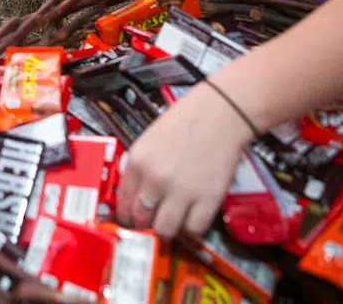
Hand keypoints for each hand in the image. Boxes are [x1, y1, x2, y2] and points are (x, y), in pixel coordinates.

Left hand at [115, 82, 253, 238]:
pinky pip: (194, 229)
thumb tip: (132, 190)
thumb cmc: (187, 120)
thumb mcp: (148, 139)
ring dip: (168, 228)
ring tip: (174, 219)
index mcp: (137, 161)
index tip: (131, 220)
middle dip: (146, 223)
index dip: (125, 216)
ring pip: (165, 230)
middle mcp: (155, 179)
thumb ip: (138, 166)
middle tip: (153, 220)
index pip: (122, 203)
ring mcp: (181, 191)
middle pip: (141, 220)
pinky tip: (192, 216)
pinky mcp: (207, 198)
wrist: (221, 113)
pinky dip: (192, 227)